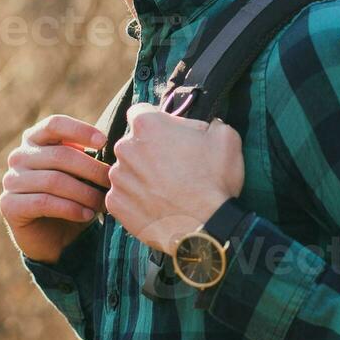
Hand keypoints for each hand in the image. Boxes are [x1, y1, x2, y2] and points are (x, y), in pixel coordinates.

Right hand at [0, 114, 110, 263]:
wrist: (54, 237)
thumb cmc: (73, 197)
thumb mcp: (81, 172)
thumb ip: (88, 154)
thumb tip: (119, 143)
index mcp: (35, 139)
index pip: (55, 124)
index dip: (80, 130)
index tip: (104, 141)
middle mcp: (19, 156)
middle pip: (60, 155)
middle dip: (91, 169)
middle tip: (113, 182)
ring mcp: (11, 180)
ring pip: (54, 180)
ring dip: (84, 193)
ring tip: (103, 203)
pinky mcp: (9, 205)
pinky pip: (44, 202)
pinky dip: (70, 209)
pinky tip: (87, 215)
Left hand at [106, 102, 243, 254]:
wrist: (205, 228)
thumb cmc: (215, 181)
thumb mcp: (225, 137)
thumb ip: (207, 123)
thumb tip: (204, 125)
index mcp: (148, 125)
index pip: (140, 111)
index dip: (156, 122)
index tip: (168, 135)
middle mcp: (125, 147)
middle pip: (133, 142)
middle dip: (148, 150)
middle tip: (172, 166)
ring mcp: (118, 178)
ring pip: (127, 169)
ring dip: (141, 175)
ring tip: (166, 190)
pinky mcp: (115, 204)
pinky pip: (123, 195)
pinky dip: (136, 199)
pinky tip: (156, 206)